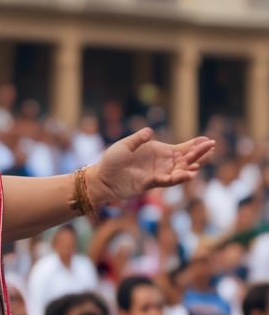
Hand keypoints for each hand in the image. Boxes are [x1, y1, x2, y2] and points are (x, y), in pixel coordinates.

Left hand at [90, 127, 214, 204]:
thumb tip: (150, 131)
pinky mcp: (152, 183)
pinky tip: (188, 174)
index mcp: (158, 151)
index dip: (194, 145)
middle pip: (185, 159)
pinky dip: (178, 177)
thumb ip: (138, 139)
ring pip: (180, 170)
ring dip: (191, 166)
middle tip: (212, 147)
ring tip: (202, 162)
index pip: (181, 148)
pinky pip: (168, 180)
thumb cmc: (111, 161)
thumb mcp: (124, 146)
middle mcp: (161, 162)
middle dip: (199, 154)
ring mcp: (158, 173)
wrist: (102, 179)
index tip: (208, 140)